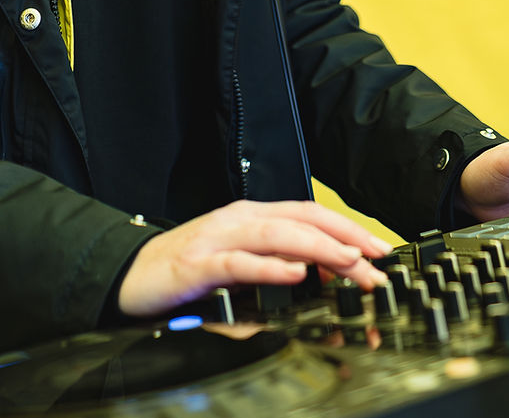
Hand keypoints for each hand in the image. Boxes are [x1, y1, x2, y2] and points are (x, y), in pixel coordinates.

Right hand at [117, 199, 391, 318]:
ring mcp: (217, 239)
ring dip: (318, 249)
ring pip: (277, 234)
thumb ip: (272, 277)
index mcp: (250, 219)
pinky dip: (270, 266)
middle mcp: (238, 220)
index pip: (308, 214)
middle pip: (300, 220)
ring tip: (349, 264)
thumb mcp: (237, 273)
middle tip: (376, 265)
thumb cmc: (185, 274)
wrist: (129, 277)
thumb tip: (318, 295)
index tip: (379, 249)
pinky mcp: (198, 265)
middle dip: (343, 240)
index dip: (346, 228)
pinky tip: (294, 273)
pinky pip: (239, 263)